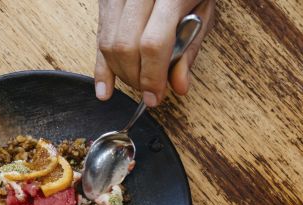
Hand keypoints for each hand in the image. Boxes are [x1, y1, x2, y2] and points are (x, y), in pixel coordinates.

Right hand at [95, 0, 215, 105]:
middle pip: (126, 47)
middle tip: (148, 91)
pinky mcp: (107, 1)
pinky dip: (102, 68)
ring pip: (109, 45)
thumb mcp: (203, 14)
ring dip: (121, 73)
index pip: (153, 44)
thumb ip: (189, 49)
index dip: (152, 76)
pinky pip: (100, 38)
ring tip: (137, 82)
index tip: (155, 96)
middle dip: (136, 78)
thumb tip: (178, 85)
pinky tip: (105, 89)